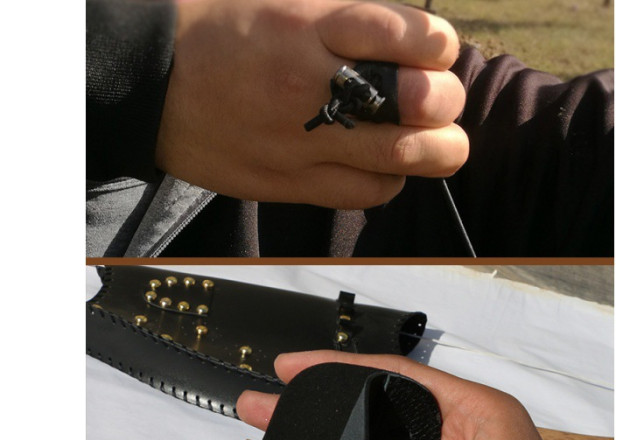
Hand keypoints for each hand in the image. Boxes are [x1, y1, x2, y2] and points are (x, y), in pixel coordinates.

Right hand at [156, 0, 467, 207]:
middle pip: (419, 103)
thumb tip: (405, 41)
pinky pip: (365, 193)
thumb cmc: (215, 34)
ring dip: (434, 151)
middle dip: (446, 103)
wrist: (151, 86)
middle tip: (441, 104)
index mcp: (309, 25)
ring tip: (434, 142)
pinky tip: (385, 168)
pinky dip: (390, 182)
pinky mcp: (290, 184)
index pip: (410, 37)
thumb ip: (345, 17)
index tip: (437, 53)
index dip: (440, 48)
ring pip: (401, 157)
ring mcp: (302, 141)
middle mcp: (312, 84)